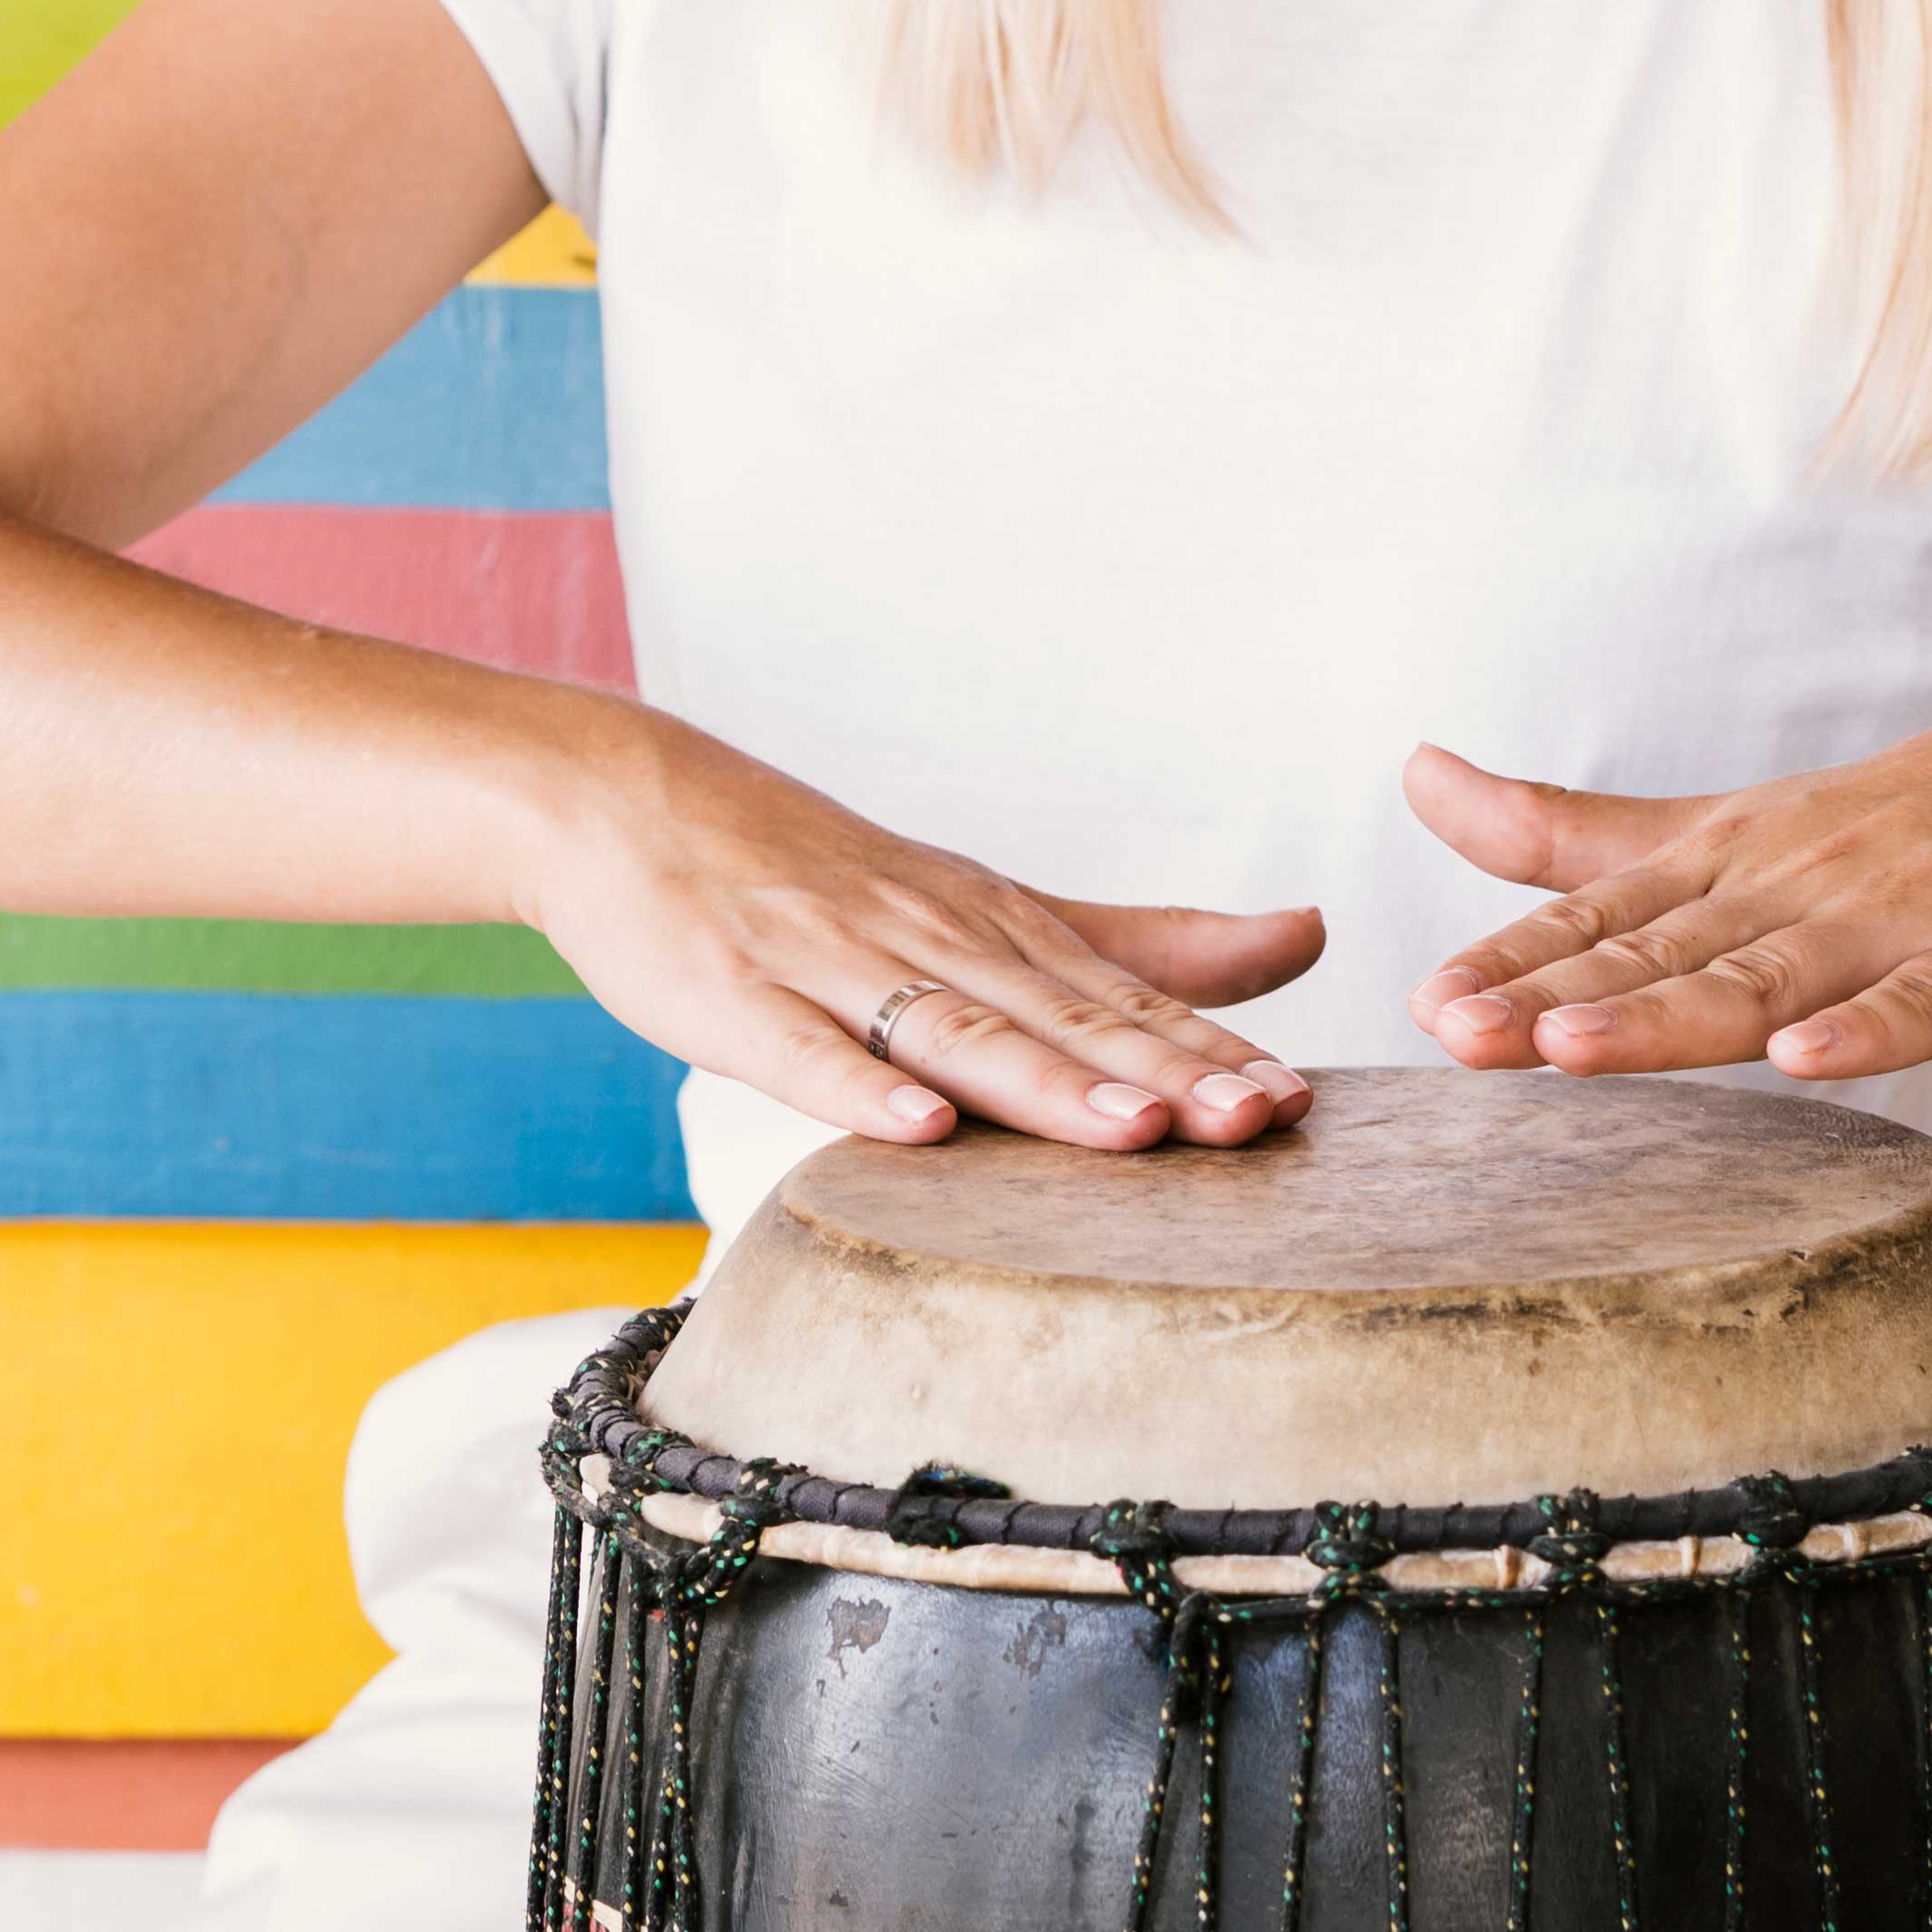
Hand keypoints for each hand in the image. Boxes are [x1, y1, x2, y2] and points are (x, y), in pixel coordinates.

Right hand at [524, 697, 1322, 1149]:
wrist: (624, 801)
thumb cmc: (816, 875)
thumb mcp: (987, 903)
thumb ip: (1140, 943)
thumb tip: (1307, 936)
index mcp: (997, 927)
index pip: (1124, 999)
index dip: (1213, 1052)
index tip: (1300, 1102)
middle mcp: (931, 939)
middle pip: (1061, 1019)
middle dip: (1163, 1076)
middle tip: (1258, 1121)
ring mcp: (831, 968)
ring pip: (958, 1035)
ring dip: (1047, 1084)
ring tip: (1132, 1130)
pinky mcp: (736, 1000)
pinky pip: (806, 1053)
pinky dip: (863, 1092)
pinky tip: (924, 1130)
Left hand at [1402, 681, 1931, 1081]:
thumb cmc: (1883, 828)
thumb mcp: (1710, 827)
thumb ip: (1566, 834)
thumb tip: (1414, 773)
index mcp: (1719, 866)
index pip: (1597, 917)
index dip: (1512, 961)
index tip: (1429, 1001)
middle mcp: (1787, 890)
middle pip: (1659, 954)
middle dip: (1555, 996)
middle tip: (1459, 1032)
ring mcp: (1888, 925)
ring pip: (1764, 979)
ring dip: (1670, 1015)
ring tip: (1578, 1047)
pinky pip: (1921, 1004)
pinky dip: (1866, 1031)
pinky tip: (1806, 1060)